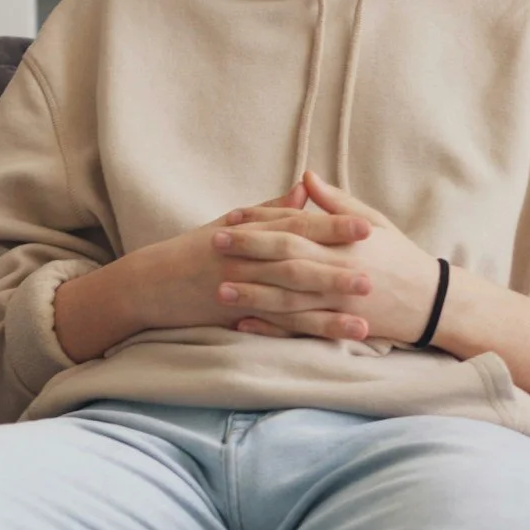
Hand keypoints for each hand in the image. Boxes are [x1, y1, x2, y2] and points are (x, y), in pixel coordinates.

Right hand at [120, 186, 377, 334]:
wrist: (151, 283)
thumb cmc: (193, 251)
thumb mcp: (231, 223)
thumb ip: (271, 209)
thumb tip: (304, 190)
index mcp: (251, 232)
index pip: (298, 226)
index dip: (332, 228)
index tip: (367, 227)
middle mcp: (248, 258)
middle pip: (300, 260)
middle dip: (339, 265)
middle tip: (378, 268)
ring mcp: (242, 288)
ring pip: (292, 297)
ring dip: (330, 305)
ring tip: (366, 312)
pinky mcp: (236, 315)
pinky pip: (276, 325)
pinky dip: (306, 332)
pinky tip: (332, 339)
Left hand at [217, 171, 440, 344]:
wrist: (433, 301)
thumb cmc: (400, 256)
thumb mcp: (373, 222)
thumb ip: (337, 202)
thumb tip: (305, 177)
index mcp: (346, 242)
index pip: (296, 227)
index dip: (262, 222)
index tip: (231, 218)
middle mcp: (341, 271)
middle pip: (287, 260)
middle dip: (249, 252)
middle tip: (214, 245)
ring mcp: (340, 302)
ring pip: (289, 299)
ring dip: (253, 294)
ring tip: (220, 290)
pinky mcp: (342, 326)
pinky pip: (301, 329)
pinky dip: (272, 328)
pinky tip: (244, 326)